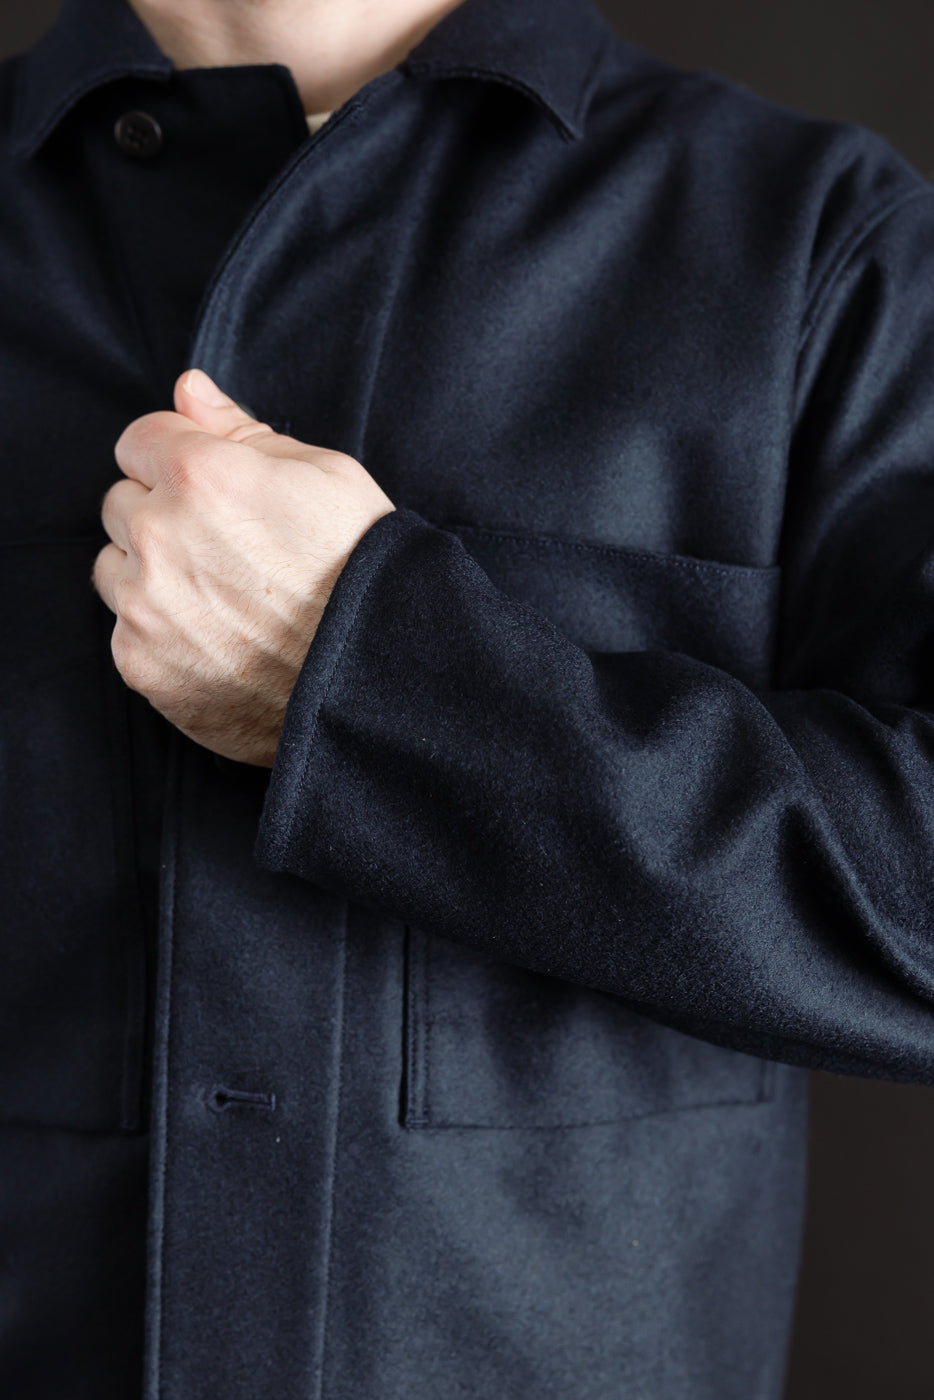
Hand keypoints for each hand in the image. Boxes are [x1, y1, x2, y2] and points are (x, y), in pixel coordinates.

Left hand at [92, 368, 394, 767]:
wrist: (373, 675)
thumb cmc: (361, 569)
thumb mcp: (324, 474)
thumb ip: (241, 430)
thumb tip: (188, 389)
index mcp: (199, 474)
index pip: (139, 440)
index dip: (177, 459)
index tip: (210, 490)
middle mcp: (158, 535)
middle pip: (121, 503)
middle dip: (162, 515)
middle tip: (226, 549)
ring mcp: (144, 604)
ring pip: (114, 567)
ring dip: (151, 573)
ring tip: (219, 597)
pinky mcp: (141, 663)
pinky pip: (127, 630)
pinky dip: (162, 633)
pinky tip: (217, 640)